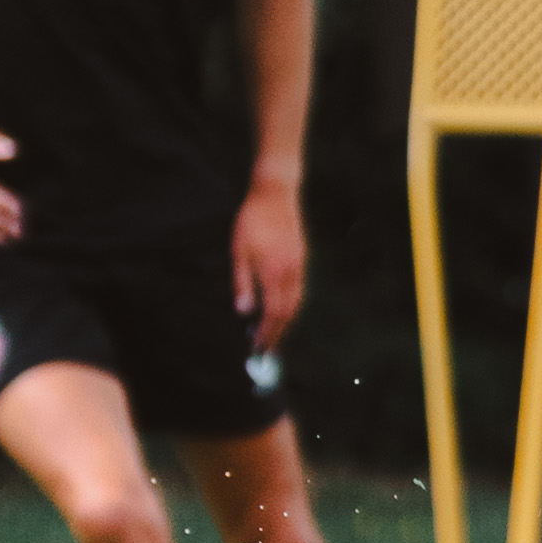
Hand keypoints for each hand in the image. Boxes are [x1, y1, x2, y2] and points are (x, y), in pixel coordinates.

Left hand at [233, 171, 307, 342]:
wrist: (276, 193)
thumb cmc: (252, 220)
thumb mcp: (239, 251)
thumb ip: (242, 282)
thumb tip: (243, 312)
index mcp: (274, 272)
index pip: (274, 313)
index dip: (268, 333)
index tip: (260, 348)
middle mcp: (291, 272)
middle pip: (289, 312)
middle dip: (279, 333)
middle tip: (267, 349)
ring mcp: (300, 266)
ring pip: (298, 302)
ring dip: (286, 321)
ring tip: (274, 333)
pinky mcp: (302, 259)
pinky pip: (300, 290)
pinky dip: (292, 305)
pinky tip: (284, 308)